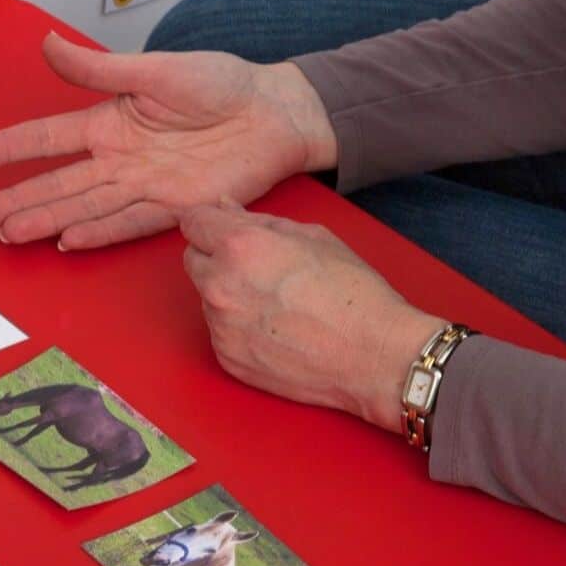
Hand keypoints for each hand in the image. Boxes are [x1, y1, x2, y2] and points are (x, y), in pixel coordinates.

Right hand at [0, 32, 335, 249]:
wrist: (274, 114)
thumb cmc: (222, 84)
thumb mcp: (157, 70)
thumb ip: (100, 68)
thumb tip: (48, 45)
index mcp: (110, 122)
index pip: (47, 138)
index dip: (8, 148)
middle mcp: (119, 160)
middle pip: (56, 185)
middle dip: (14, 201)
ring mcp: (143, 186)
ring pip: (83, 208)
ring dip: (45, 222)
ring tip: (8, 234)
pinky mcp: (174, 208)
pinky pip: (129, 223)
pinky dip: (99, 233)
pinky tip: (67, 241)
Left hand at [180, 200, 445, 430]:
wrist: (374, 356)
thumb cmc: (352, 292)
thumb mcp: (312, 236)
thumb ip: (259, 220)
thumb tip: (224, 207)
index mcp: (240, 246)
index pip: (193, 222)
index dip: (210, 223)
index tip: (223, 229)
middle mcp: (220, 286)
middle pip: (191, 260)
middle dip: (215, 256)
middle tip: (257, 267)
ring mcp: (220, 326)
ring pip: (206, 298)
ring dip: (227, 294)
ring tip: (275, 303)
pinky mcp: (226, 358)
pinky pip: (219, 332)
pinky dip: (237, 327)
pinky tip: (274, 330)